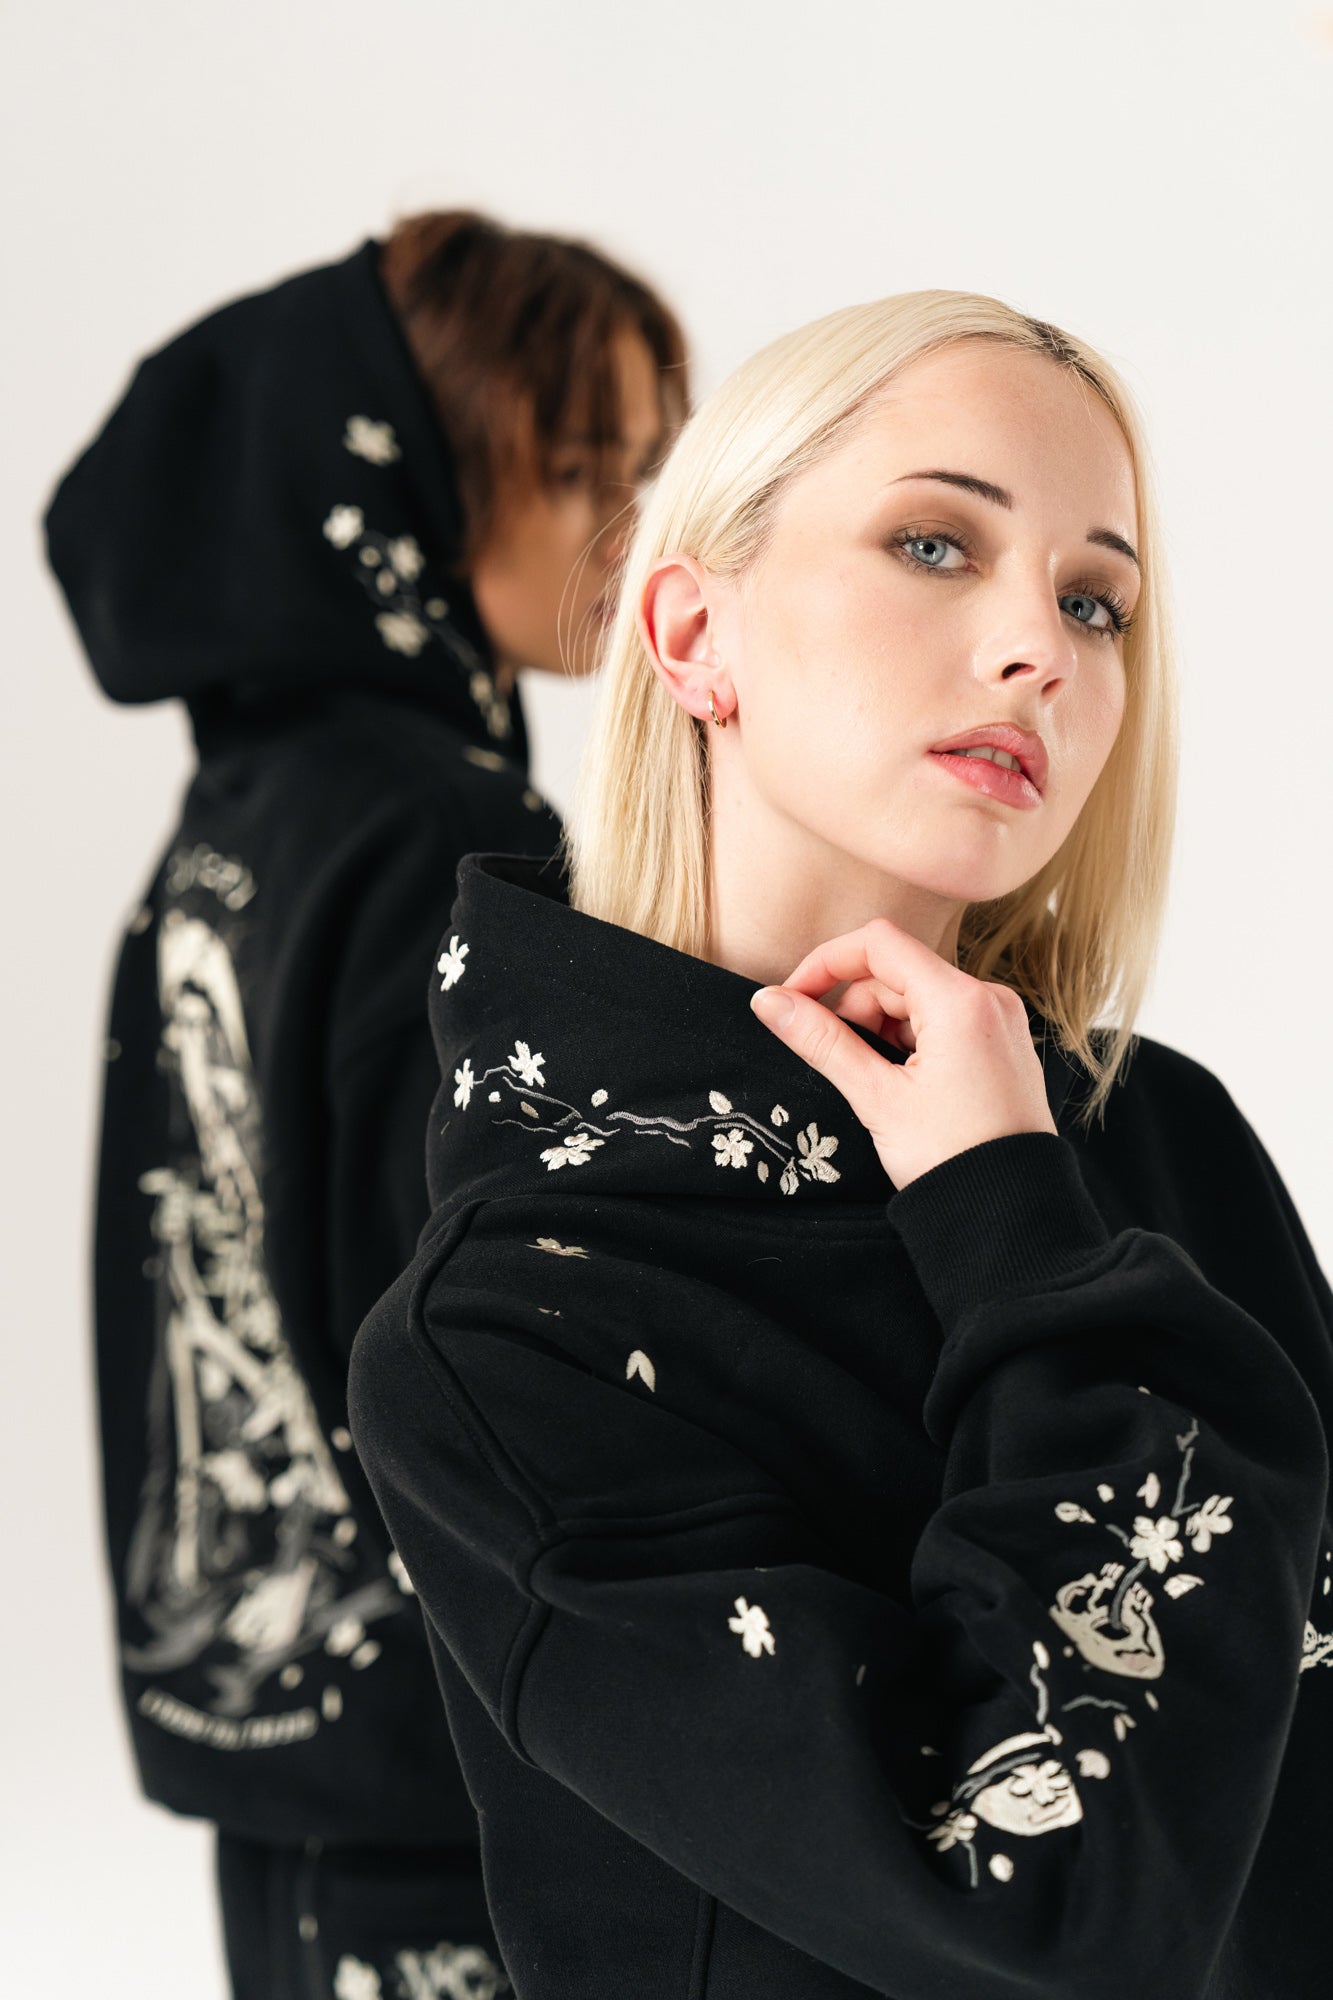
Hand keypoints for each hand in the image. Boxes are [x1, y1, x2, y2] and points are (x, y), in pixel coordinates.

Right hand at [749, 917, 1055, 1190]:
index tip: (793, 998)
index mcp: (961, 1001)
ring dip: (881, 1027)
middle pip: (896, 972)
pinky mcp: (1001, 1043)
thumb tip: (769, 1002)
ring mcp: (999, 1020)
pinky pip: (943, 1019)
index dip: (826, 963)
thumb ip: (821, 1041)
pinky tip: (904, 1083)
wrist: (1011, 1212)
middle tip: (838, 1060)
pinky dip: (910, 1039)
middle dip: (854, 1008)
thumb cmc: (950, 1158)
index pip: (878, 943)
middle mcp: (988, 998)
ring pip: (917, 997)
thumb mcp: (876, 1098)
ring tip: (877, 1082)